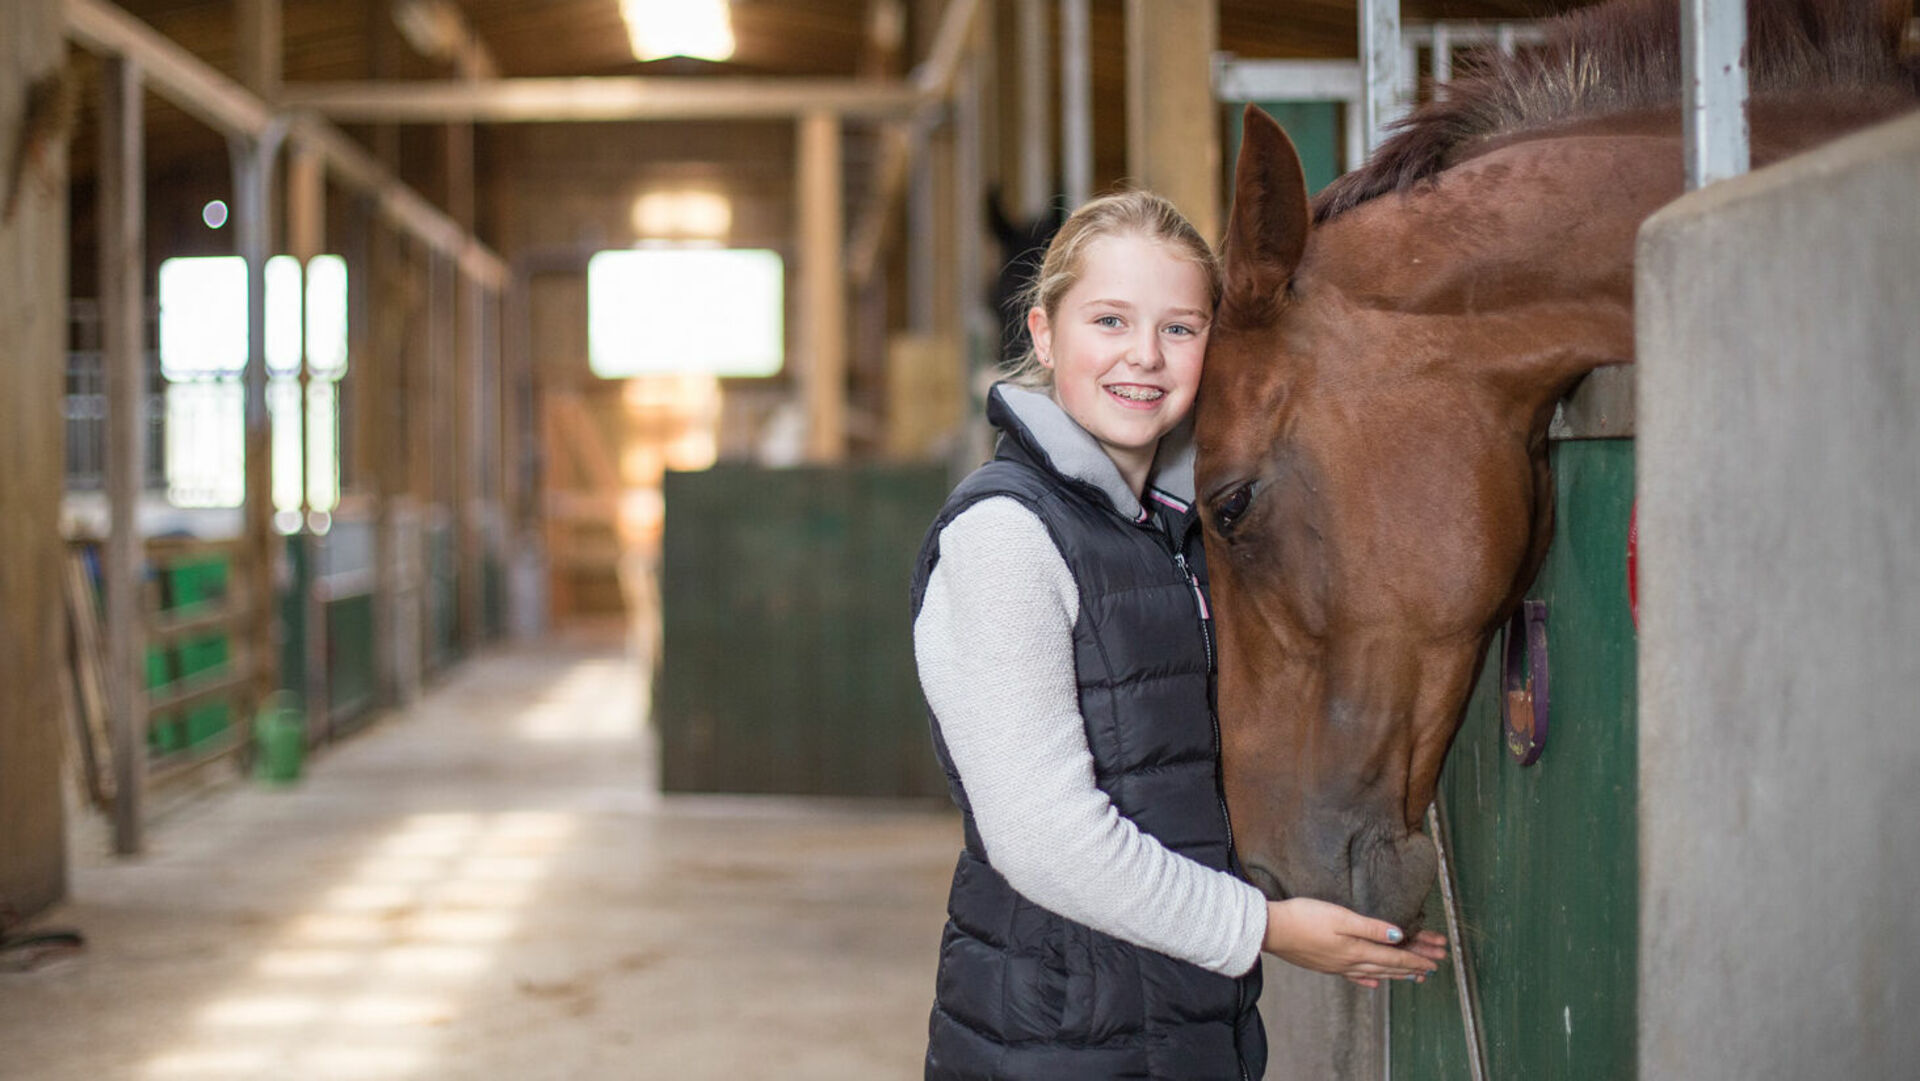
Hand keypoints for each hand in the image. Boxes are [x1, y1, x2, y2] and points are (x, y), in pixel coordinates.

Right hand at [1262, 898, 1447, 988]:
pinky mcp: (1325, 965)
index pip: (1394, 957)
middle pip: (1388, 968)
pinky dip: (1368, 979)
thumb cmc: (1304, 918)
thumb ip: (1371, 927)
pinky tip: (1372, 983)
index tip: (1435, 963)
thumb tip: (1399, 935)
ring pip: (1374, 973)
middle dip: (1412, 968)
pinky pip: (1354, 976)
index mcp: (1356, 950)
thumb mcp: (1341, 917)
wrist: (1272, 930)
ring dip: (1394, 975)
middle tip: (1431, 971)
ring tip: (1410, 977)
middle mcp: (1350, 962)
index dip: (1416, 960)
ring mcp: (1337, 966)